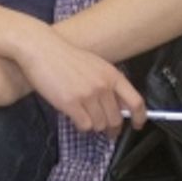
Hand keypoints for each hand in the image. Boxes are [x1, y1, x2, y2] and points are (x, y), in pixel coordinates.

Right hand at [13, 26, 144, 133]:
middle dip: (112, 128)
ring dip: (94, 126)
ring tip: (85, 118)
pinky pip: (84, 126)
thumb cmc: (64, 56)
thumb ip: (108, 83)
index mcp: (111, 75)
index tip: (137, 124)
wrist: (41, 49)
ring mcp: (87, 95)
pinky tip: (75, 117)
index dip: (140, 117)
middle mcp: (102, 86)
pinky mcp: (71, 103)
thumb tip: (119, 105)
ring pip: (100, 125)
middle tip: (107, 131)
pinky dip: (81, 126)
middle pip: (116, 119)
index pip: (136, 102)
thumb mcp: (94, 64)